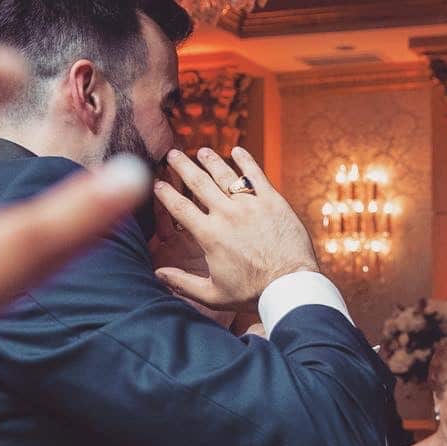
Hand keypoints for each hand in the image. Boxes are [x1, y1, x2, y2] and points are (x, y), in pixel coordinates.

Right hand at [152, 147, 318, 309]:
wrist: (289, 286)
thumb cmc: (252, 294)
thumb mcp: (213, 295)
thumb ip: (183, 283)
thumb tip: (157, 274)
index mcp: (209, 235)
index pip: (180, 208)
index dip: (165, 194)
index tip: (156, 183)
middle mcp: (227, 215)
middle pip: (199, 183)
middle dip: (183, 166)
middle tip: (172, 154)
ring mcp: (251, 205)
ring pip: (225, 175)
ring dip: (211, 160)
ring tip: (201, 151)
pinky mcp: (273, 201)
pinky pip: (256, 175)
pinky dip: (246, 160)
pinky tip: (238, 150)